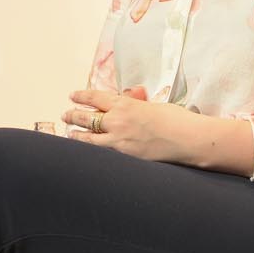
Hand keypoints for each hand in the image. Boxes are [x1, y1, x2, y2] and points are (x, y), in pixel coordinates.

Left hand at [66, 87, 193, 163]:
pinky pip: (101, 152)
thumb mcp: (153, 106)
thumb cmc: (176, 120)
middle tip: (66, 114)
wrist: (188, 139)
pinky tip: (87, 151)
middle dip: (73, 116)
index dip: (82, 96)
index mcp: (126, 104)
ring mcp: (119, 140)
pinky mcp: (125, 156)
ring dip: (77, 135)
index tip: (73, 96)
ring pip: (89, 138)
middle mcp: (118, 121)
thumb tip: (128, 105)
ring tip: (70, 133)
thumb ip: (136, 106)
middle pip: (87, 117)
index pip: (96, 98)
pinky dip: (91, 150)